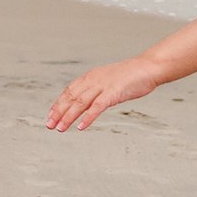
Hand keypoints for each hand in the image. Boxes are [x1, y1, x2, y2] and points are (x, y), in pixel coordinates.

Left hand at [47, 56, 161, 131]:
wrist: (148, 67)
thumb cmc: (130, 76)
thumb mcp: (109, 80)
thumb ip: (97, 89)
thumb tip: (88, 101)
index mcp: (91, 76)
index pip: (69, 91)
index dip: (58, 104)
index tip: (50, 115)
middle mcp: (93, 80)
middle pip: (71, 98)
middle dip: (58, 112)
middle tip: (49, 125)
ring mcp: (103, 86)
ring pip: (80, 103)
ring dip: (68, 117)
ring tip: (60, 128)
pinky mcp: (113, 93)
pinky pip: (97, 107)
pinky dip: (88, 118)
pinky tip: (81, 127)